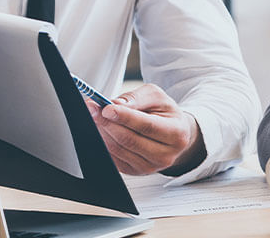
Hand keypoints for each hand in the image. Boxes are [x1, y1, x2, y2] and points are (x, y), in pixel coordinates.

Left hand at [85, 83, 206, 175]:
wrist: (174, 134)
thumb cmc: (165, 114)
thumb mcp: (157, 97)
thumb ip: (137, 98)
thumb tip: (116, 104)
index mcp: (176, 133)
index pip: (147, 126)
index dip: (125, 117)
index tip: (106, 108)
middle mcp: (165, 155)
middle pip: (130, 140)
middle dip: (108, 123)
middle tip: (93, 109)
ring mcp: (150, 167)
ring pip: (119, 150)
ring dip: (103, 132)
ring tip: (96, 116)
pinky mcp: (136, 172)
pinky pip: (114, 158)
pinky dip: (105, 143)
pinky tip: (103, 130)